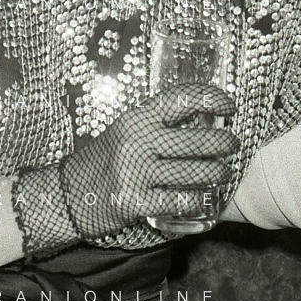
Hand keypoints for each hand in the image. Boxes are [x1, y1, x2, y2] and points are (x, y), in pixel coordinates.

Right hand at [61, 83, 237, 239]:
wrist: (68, 193)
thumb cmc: (105, 158)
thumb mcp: (126, 130)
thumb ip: (157, 124)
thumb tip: (202, 120)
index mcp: (137, 118)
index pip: (182, 98)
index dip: (211, 98)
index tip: (229, 105)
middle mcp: (137, 141)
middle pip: (196, 140)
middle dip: (223, 143)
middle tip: (232, 146)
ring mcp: (136, 172)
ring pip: (193, 172)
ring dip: (216, 173)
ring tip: (223, 172)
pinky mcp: (135, 202)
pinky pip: (179, 200)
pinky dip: (197, 199)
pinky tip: (203, 197)